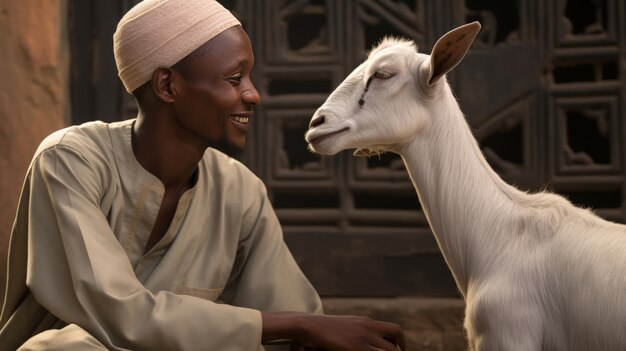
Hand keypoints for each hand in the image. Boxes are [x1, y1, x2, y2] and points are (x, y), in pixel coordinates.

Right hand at [262, 312, 404, 350]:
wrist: (308, 325)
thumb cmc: (322, 328)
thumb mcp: (344, 326)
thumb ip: (355, 331)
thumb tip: (359, 338)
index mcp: (366, 322)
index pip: (394, 330)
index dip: (400, 342)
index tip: (398, 350)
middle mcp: (369, 328)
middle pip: (397, 338)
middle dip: (401, 349)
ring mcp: (363, 338)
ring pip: (389, 350)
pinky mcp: (355, 347)